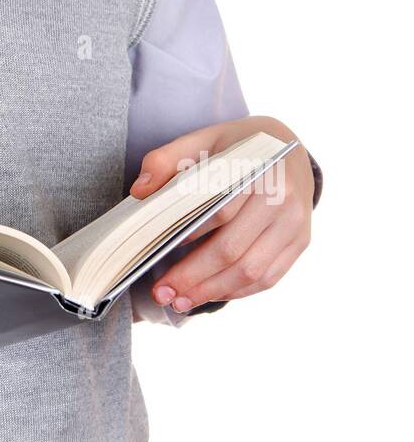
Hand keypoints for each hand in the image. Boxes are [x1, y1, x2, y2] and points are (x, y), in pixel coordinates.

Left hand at [129, 116, 313, 313]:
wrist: (290, 146)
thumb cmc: (238, 146)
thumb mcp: (203, 139)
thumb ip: (166, 159)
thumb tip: (139, 191)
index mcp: (258, 167)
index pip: (219, 211)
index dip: (188, 236)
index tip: (157, 255)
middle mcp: (283, 198)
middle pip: (233, 248)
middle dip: (194, 276)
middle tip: (161, 293)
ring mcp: (295, 223)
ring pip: (252, 270)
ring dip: (213, 291)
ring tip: (180, 302)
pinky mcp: (301, 241)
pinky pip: (269, 277)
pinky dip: (237, 292)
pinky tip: (209, 294)